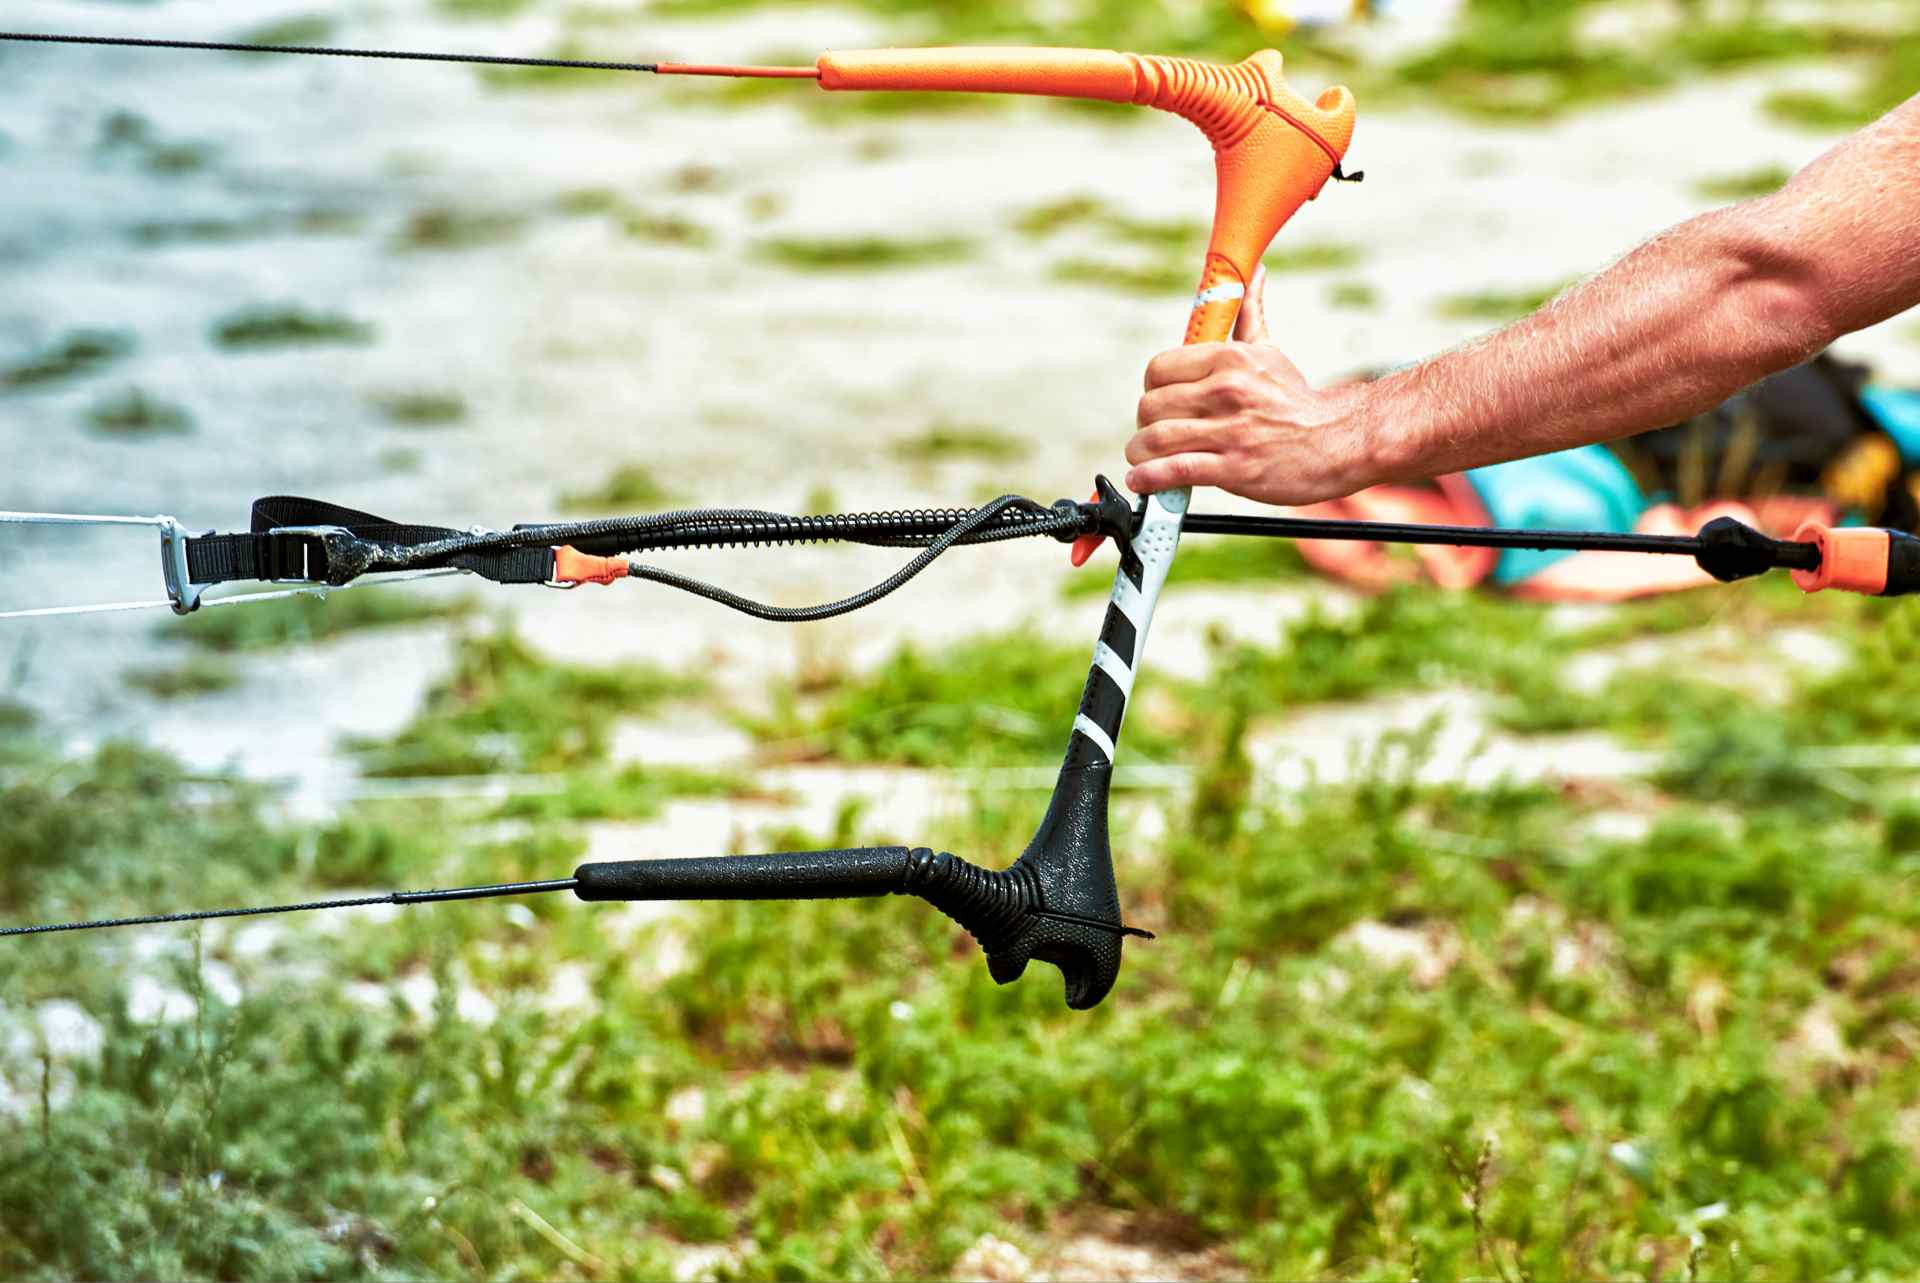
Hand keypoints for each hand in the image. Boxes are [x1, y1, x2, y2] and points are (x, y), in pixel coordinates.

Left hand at [1126, 267, 1377, 505]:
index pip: (1159, 369)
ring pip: (1156, 438)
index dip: (1152, 389)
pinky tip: (1143, 481)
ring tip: (1143, 460)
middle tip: (1154, 435)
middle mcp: (1226, 390)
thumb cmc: (1298, 401)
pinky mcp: (1234, 467)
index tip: (1159, 402)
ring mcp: (1230, 430)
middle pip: (1151, 405)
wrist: (1340, 441)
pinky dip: (1150, 478)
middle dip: (1145, 424)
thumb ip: (1250, 314)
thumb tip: (1253, 272)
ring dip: (1140, 453)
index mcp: (1229, 359)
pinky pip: (1175, 470)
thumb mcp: (1270, 351)